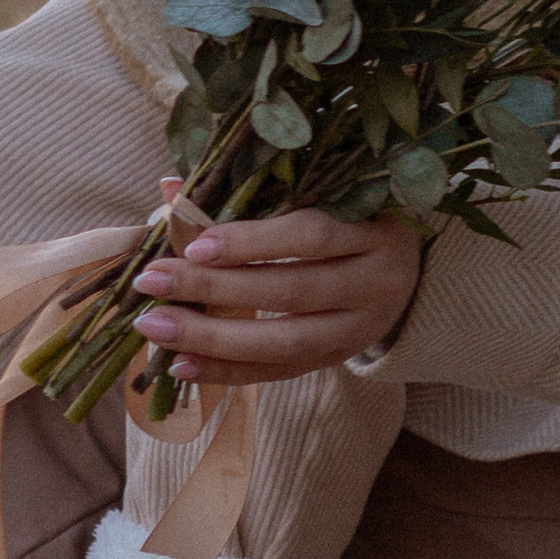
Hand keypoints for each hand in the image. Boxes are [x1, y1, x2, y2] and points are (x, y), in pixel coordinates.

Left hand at [139, 187, 421, 385]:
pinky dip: (229, 371)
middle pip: (292, 290)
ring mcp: (362, 327)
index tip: (193, 245)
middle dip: (216, 289)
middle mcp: (377, 281)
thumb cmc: (347, 216)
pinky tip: (183, 366)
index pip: (310, 236)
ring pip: (287, 340)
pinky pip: (282, 372)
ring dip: (214, 337)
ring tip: (155, 328)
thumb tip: (171, 187)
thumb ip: (250, 192)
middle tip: (152, 282)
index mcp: (373, 228)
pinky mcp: (340, 357)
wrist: (407, 266)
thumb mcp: (316, 195)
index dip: (252, 243)